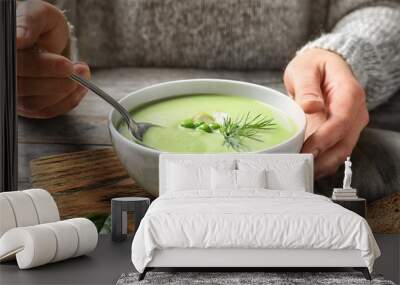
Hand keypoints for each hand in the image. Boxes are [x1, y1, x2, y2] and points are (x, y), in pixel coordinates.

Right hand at [16, 0, 89, 118]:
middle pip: (23, 87)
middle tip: (79, 69)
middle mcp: (6, 74)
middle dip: (58, 80)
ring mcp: (15, 93)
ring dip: (65, 91)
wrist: (45, 38)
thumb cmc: (40, 26)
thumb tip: (18, 39)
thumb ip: (30, 23)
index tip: (66, 64)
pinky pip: (47, 111)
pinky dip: (68, 101)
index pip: (16, 64)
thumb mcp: (39, 15)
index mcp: (6, 52)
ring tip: (82, 73)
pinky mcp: (28, 107)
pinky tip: (80, 87)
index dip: (41, 67)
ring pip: (35, 103)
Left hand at [284, 48, 368, 177]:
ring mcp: (351, 125)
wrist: (323, 65)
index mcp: (349, 94)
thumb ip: (307, 87)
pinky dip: (321, 163)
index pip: (340, 122)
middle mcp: (355, 113)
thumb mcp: (305, 69)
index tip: (306, 151)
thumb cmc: (313, 66)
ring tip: (298, 172)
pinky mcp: (342, 133)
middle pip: (344, 144)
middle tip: (297, 168)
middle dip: (322, 160)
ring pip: (341, 153)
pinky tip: (305, 167)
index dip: (324, 140)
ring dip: (321, 166)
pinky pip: (335, 153)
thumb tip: (311, 106)